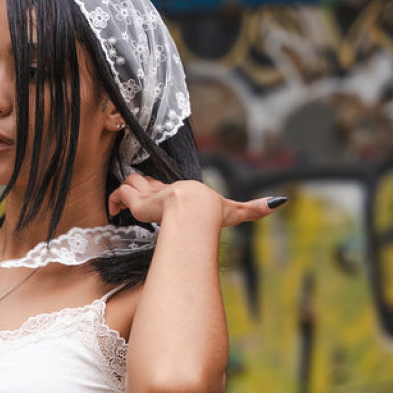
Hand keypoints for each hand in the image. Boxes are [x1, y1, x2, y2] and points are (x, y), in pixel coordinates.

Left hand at [109, 173, 285, 228]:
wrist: (195, 210)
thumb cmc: (213, 211)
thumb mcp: (234, 211)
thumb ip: (253, 209)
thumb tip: (280, 203)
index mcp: (183, 190)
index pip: (167, 185)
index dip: (159, 190)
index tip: (157, 198)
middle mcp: (166, 188)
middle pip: (147, 181)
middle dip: (141, 189)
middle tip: (138, 200)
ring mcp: (151, 193)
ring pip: (132, 184)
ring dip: (127, 194)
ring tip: (121, 205)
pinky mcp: (138, 200)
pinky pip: (119, 194)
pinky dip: (114, 200)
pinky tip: (113, 209)